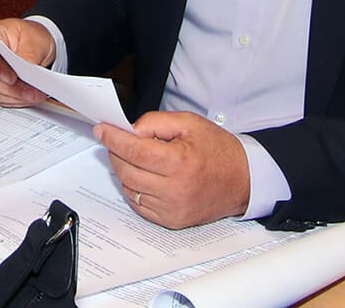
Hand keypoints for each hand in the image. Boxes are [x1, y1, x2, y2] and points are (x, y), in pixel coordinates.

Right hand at [0, 18, 54, 106]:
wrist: (31, 42)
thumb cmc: (29, 35)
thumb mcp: (34, 38)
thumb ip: (30, 54)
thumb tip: (28, 72)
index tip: (12, 79)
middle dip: (12, 88)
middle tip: (32, 92)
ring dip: (15, 97)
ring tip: (35, 96)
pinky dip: (15, 100)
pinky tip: (29, 98)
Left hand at [99, 111, 249, 228]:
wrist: (242, 180)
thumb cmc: (217, 150)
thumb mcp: (188, 123)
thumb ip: (154, 122)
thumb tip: (128, 130)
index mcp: (179, 162)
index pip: (132, 150)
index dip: (112, 138)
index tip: (101, 130)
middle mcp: (175, 189)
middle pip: (126, 170)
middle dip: (115, 152)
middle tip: (116, 141)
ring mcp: (172, 209)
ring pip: (129, 189)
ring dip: (123, 170)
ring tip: (134, 157)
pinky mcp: (172, 221)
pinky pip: (138, 205)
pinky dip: (134, 188)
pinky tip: (143, 175)